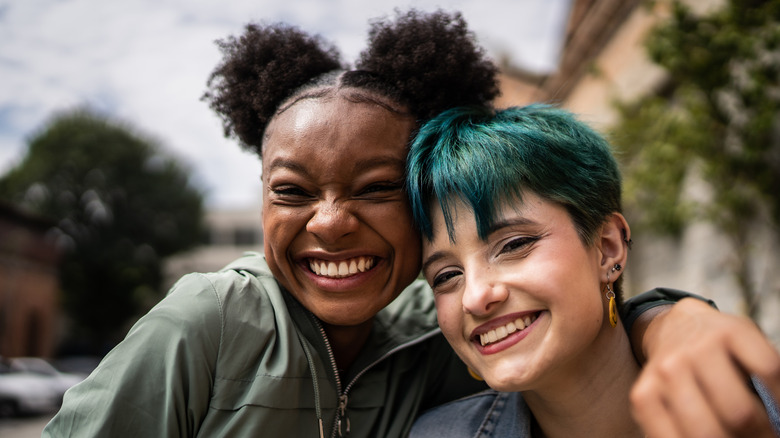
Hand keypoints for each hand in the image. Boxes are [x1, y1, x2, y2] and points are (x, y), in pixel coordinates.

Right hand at [630, 298, 779, 437]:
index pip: (769, 370)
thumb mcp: (747, 341)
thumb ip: (764, 372)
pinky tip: (700, 437)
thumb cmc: (718, 345)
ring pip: (706, 432)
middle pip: (739, 413)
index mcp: (729, 331)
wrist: (673, 327)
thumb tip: (776, 413)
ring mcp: (665, 373)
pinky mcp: (642, 394)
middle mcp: (693, 350)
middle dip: (758, 434)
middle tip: (763, 436)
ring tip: (733, 436)